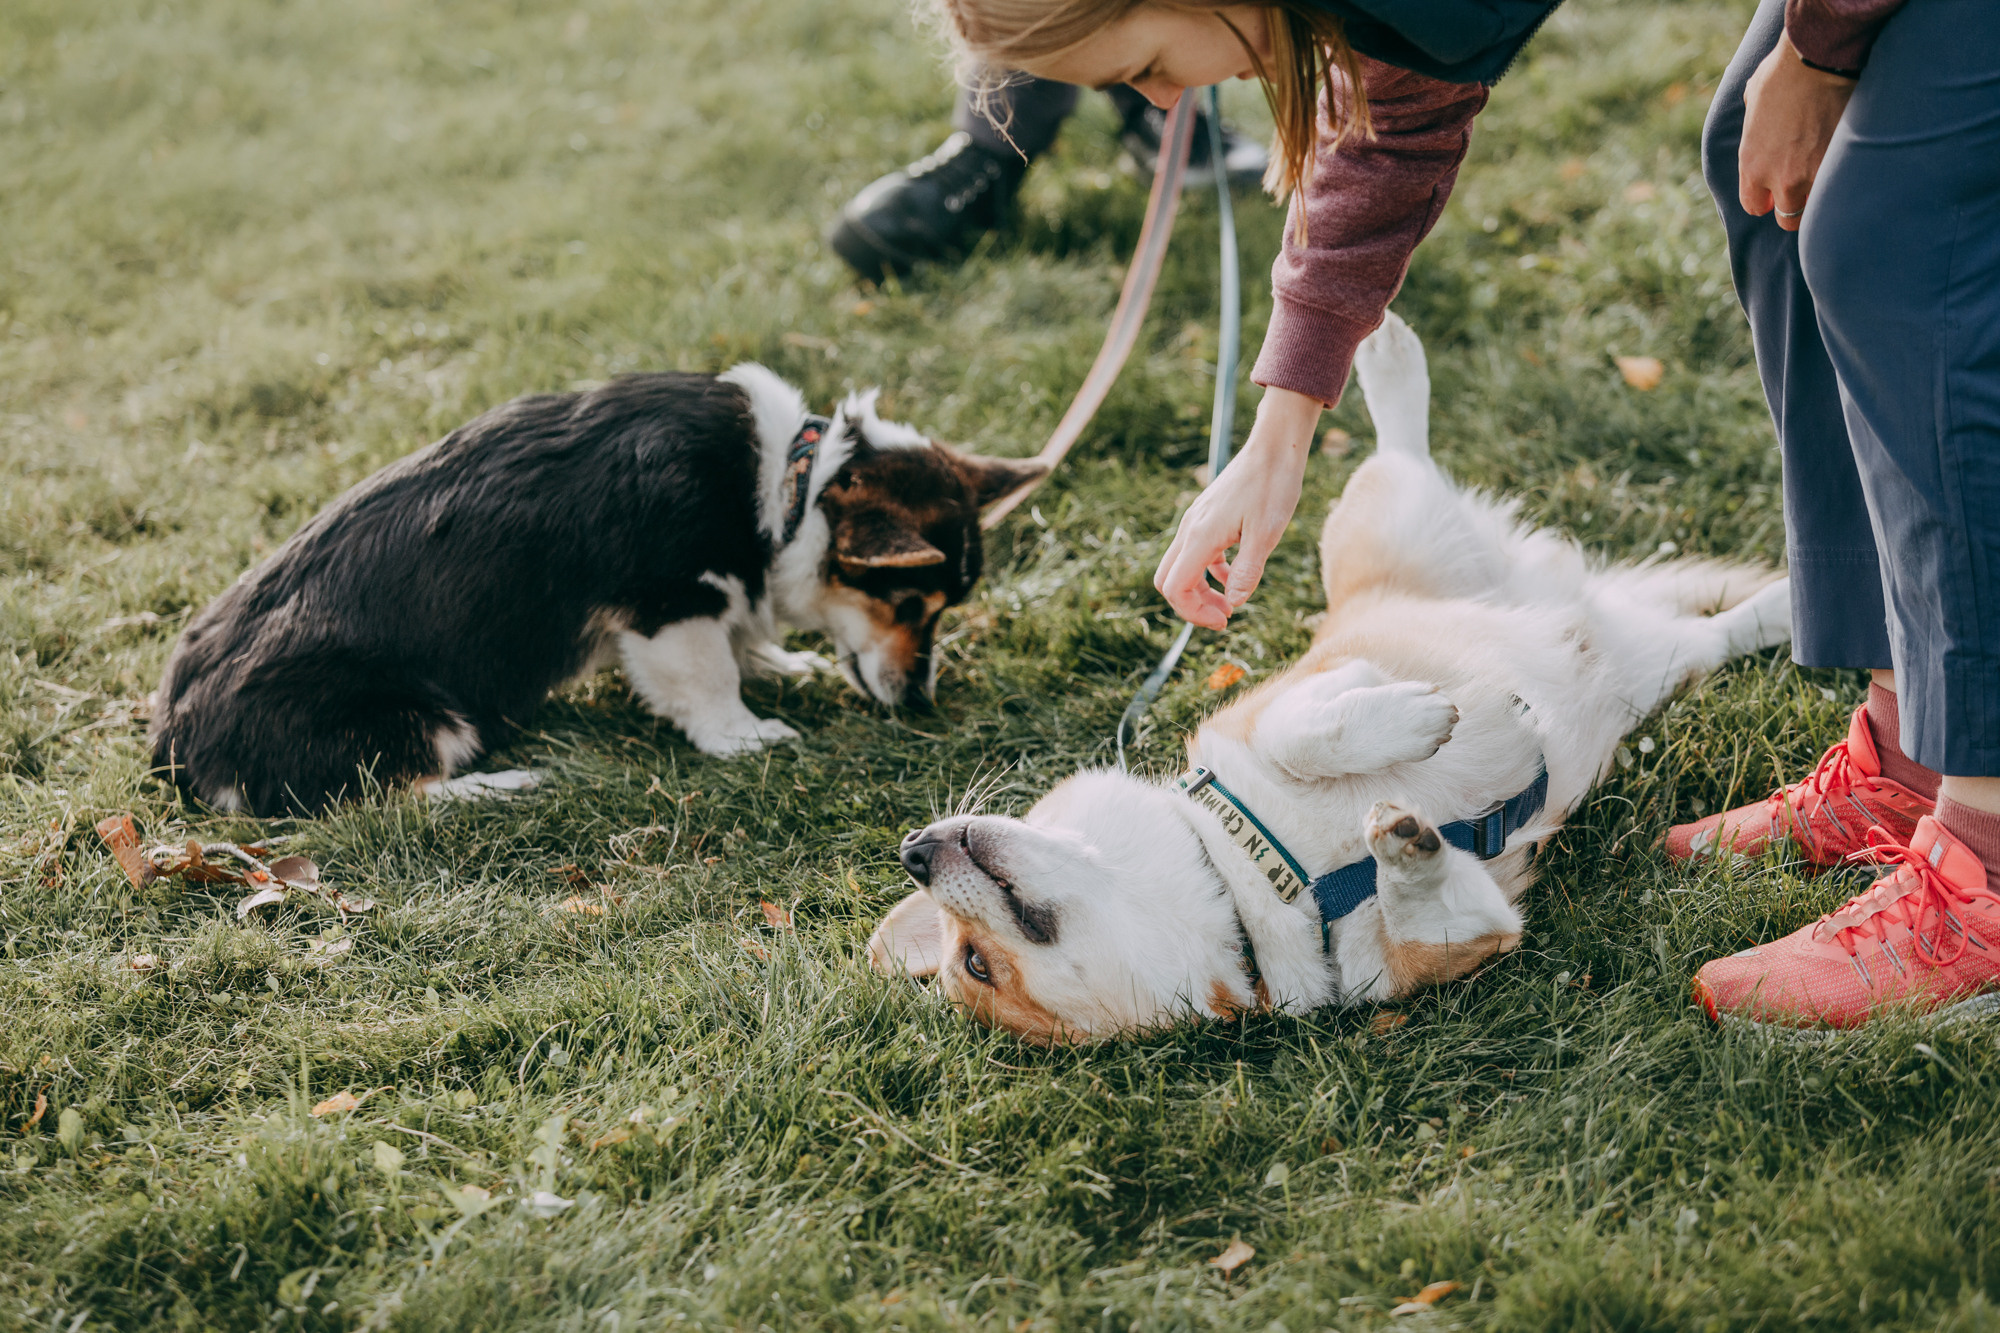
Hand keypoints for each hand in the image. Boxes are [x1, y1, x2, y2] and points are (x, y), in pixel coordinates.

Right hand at [1153, 386, 1320, 629]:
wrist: (1274, 447)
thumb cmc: (1273, 486)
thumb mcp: (1266, 534)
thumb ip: (1247, 572)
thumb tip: (1233, 603)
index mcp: (1200, 536)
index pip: (1175, 588)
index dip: (1194, 613)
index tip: (1226, 620)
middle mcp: (1190, 529)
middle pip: (1168, 581)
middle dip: (1191, 606)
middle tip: (1224, 616)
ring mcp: (1196, 522)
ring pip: (1180, 568)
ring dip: (1200, 591)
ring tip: (1231, 602)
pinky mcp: (1207, 517)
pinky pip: (1196, 554)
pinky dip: (1209, 572)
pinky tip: (1235, 575)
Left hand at [1739, 32, 1855, 232]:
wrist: (1819, 60)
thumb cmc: (1782, 73)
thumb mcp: (1753, 100)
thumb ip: (1754, 124)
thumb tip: (1760, 120)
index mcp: (1752, 165)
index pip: (1754, 206)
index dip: (1766, 201)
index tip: (1774, 196)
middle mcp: (1780, 178)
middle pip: (1788, 218)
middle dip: (1795, 207)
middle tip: (1806, 191)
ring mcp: (1814, 175)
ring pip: (1819, 208)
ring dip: (1823, 198)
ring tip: (1829, 181)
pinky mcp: (1842, 165)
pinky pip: (1842, 188)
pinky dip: (1846, 181)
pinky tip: (1850, 168)